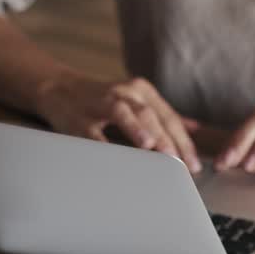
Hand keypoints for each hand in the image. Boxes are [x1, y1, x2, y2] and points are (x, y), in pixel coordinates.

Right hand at [35, 72, 202, 172]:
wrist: (59, 88)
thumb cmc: (103, 101)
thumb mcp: (136, 101)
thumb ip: (163, 115)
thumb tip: (195, 129)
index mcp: (141, 91)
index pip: (168, 117)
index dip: (183, 141)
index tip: (195, 165)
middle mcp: (123, 92)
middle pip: (150, 114)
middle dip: (166, 139)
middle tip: (180, 163)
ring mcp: (99, 102)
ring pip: (123, 113)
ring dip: (137, 129)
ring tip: (151, 146)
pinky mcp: (78, 116)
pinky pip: (92, 131)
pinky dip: (103, 143)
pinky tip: (113, 158)